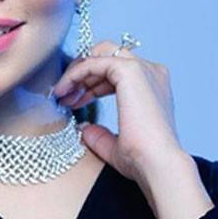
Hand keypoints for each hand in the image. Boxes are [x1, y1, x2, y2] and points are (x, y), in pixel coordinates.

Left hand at [52, 41, 186, 182]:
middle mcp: (151, 72)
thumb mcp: (116, 146)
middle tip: (63, 96)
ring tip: (60, 94)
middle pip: (107, 56)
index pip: (116, 71)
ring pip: (99, 53)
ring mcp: (143, 68)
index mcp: (152, 86)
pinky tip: (63, 91)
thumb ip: (100, 135)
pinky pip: (93, 62)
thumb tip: (84, 129)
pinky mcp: (130, 71)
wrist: (156, 164)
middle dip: (82, 74)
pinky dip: (75, 73)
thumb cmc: (142, 160)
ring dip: (76, 71)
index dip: (90, 84)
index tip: (72, 102)